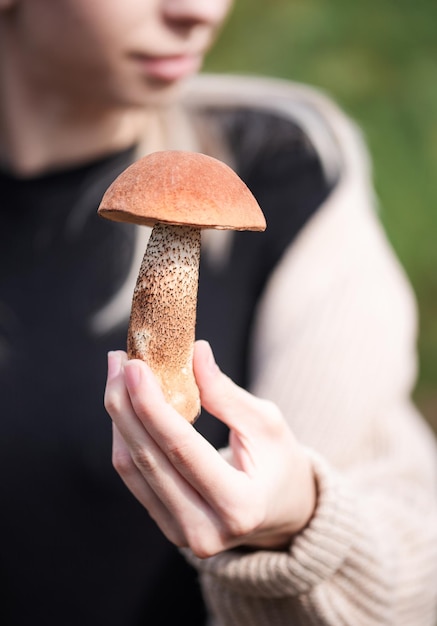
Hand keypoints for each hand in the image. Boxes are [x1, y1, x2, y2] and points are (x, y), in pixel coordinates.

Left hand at [104, 340, 316, 557]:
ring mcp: (181, 535)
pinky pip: (134, 477)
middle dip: (126, 404)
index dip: (152, 405)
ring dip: (119, 418)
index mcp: (240, 506)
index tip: (134, 366)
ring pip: (132, 468)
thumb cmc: (280, 463)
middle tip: (119, 360)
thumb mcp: (266, 425)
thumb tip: (196, 351)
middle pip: (148, 459)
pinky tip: (126, 407)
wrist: (282, 512)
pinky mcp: (166, 527)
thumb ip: (226, 394)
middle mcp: (206, 531)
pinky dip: (125, 438)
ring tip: (117, 376)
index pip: (182, 449)